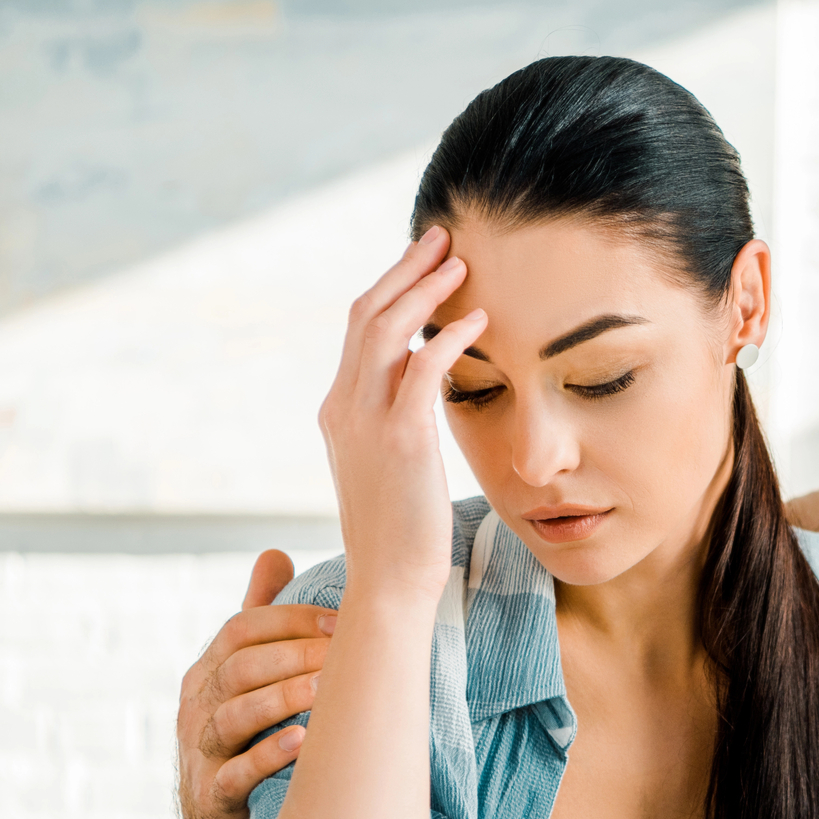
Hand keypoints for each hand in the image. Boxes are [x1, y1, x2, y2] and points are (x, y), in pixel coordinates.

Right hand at [178, 549, 335, 818]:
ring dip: (285, 699)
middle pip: (239, 667)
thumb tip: (273, 552)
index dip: (290, 620)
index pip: (241, 628)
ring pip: (235, 715)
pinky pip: (236, 773)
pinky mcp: (213, 795)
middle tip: (347, 652)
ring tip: (329, 690)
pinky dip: (269, 756)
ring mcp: (201, 751)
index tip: (344, 619)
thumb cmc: (242, 734)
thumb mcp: (242, 674)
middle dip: (294, 655)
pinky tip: (303, 743)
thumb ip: (257, 617)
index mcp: (207, 671)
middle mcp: (197, 705)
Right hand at [320, 226, 484, 604]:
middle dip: (405, 269)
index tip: (423, 261)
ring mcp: (366, 421)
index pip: (360, 330)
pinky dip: (449, 337)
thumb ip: (395, 423)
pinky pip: (423, 369)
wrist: (390, 581)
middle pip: (368, 314)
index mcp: (339, 410)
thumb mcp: (389, 467)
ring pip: (386, 330)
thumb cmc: (402, 531)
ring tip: (462, 262)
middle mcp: (343, 407)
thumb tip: (418, 393)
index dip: (391, 287)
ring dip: (425, 289)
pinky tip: (479, 321)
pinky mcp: (400, 440)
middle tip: (442, 237)